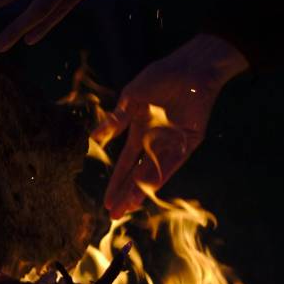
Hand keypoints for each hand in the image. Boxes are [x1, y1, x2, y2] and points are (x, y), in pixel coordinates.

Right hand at [92, 34, 248, 217]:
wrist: (190, 68)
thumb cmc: (159, 78)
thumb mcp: (131, 98)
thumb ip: (116, 120)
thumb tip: (93, 138)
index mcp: (138, 132)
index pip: (124, 165)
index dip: (115, 184)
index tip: (106, 202)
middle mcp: (154, 143)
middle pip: (137, 175)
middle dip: (125, 195)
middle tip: (114, 216)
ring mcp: (172, 144)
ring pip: (154, 173)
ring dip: (141, 190)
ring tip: (129, 207)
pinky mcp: (189, 142)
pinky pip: (174, 162)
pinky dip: (162, 174)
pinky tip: (148, 187)